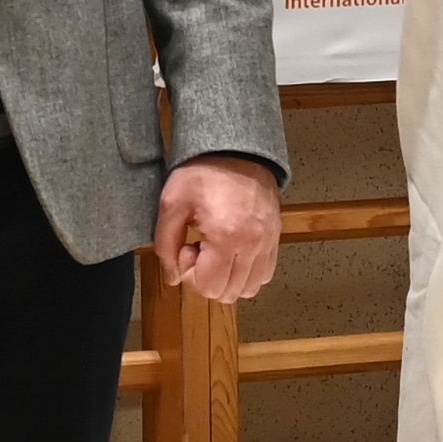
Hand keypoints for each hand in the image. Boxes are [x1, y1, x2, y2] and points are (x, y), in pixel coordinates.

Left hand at [156, 156, 283, 306]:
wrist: (236, 149)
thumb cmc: (201, 173)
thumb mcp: (171, 204)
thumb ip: (166, 245)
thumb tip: (173, 278)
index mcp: (227, 237)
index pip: (209, 287)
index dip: (190, 275)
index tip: (187, 247)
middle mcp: (254, 245)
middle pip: (228, 292)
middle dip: (207, 278)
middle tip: (199, 249)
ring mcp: (269, 242)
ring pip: (249, 288)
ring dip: (227, 278)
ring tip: (216, 251)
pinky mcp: (276, 237)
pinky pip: (264, 274)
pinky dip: (246, 273)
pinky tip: (232, 251)